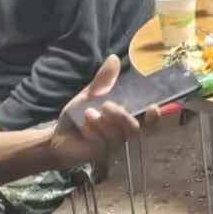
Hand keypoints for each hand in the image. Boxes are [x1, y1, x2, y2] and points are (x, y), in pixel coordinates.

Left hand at [50, 55, 146, 169]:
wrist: (58, 136)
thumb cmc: (78, 116)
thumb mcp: (90, 95)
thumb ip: (104, 81)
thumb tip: (114, 58)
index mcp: (125, 118)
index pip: (147, 120)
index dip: (154, 116)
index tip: (153, 107)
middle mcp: (122, 133)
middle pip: (133, 128)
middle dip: (121, 116)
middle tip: (105, 105)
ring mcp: (112, 146)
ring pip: (117, 135)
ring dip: (102, 123)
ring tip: (88, 114)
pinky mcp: (100, 155)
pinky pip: (101, 143)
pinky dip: (91, 132)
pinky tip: (83, 128)